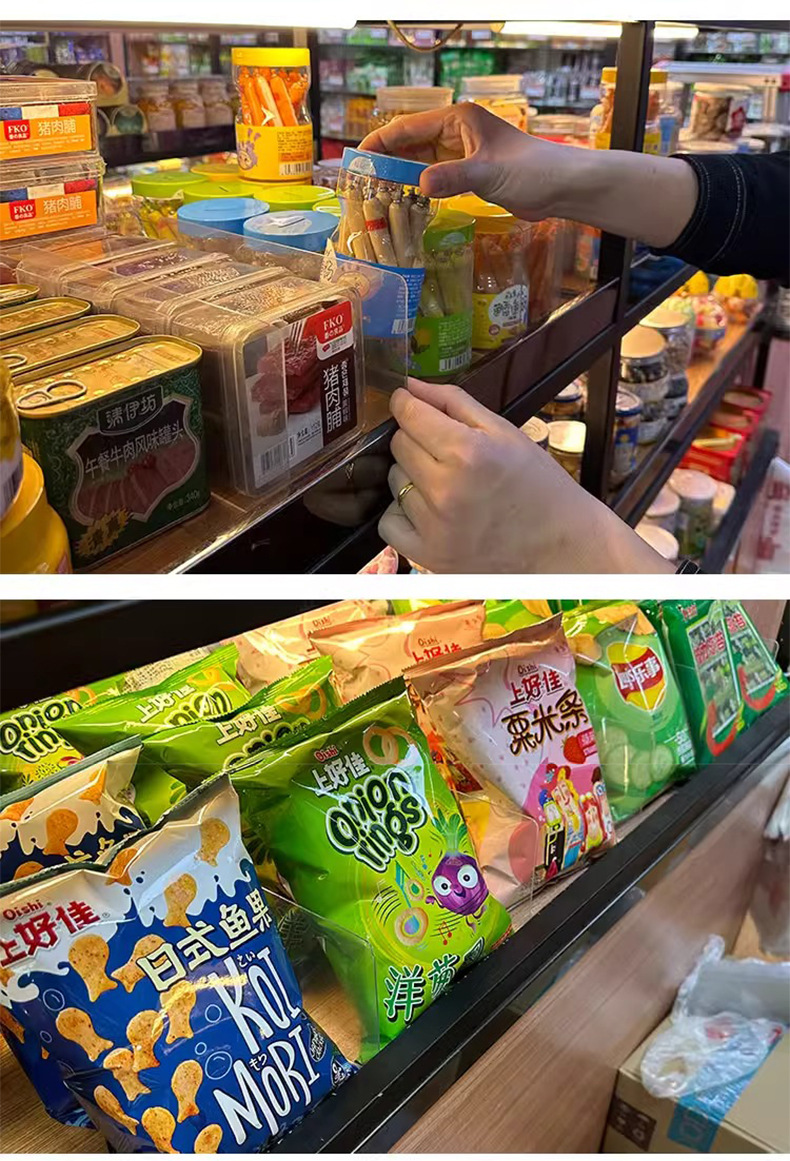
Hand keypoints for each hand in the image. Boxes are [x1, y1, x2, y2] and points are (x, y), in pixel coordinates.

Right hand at [360, 103, 697, 248]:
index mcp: (458, 120)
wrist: (564, 187)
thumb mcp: (490, 173)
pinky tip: (403, 205)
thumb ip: (454, 177)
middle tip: (358, 185)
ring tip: (373, 197)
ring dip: (399, 179)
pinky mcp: (469, 175)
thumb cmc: (534, 170)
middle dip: (384, 163)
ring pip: (420, 164)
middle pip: (410, 145)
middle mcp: (456, 133)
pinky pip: (435, 180)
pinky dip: (418, 191)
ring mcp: (462, 154)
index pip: (408, 128)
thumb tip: (420, 185)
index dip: (380, 143)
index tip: (356, 161)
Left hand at [378, 378, 672, 574]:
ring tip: (448, 486)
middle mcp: (444, 490)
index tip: (409, 403)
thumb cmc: (537, 484)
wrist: (560, 546)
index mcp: (467, 452)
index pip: (408, 415)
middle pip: (398, 446)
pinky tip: (431, 513)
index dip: (406, 404)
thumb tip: (408, 385)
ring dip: (412, 478)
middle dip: (415, 440)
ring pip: (394, 481)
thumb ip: (453, 402)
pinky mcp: (427, 556)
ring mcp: (434, 527)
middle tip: (445, 451)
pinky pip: (389, 522)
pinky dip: (403, 514)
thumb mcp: (505, 432)